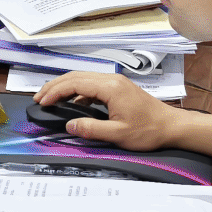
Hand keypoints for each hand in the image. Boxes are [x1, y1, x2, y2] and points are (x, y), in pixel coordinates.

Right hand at [36, 71, 182, 149]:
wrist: (172, 126)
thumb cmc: (150, 131)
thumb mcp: (119, 134)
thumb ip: (91, 129)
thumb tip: (69, 125)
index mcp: (110, 88)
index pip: (74, 84)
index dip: (55, 91)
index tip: (42, 101)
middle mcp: (112, 80)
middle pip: (75, 76)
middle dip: (54, 86)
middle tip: (39, 98)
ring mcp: (115, 82)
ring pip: (82, 78)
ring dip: (64, 86)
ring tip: (50, 98)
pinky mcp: (118, 87)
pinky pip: (91, 84)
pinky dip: (77, 91)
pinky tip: (72, 103)